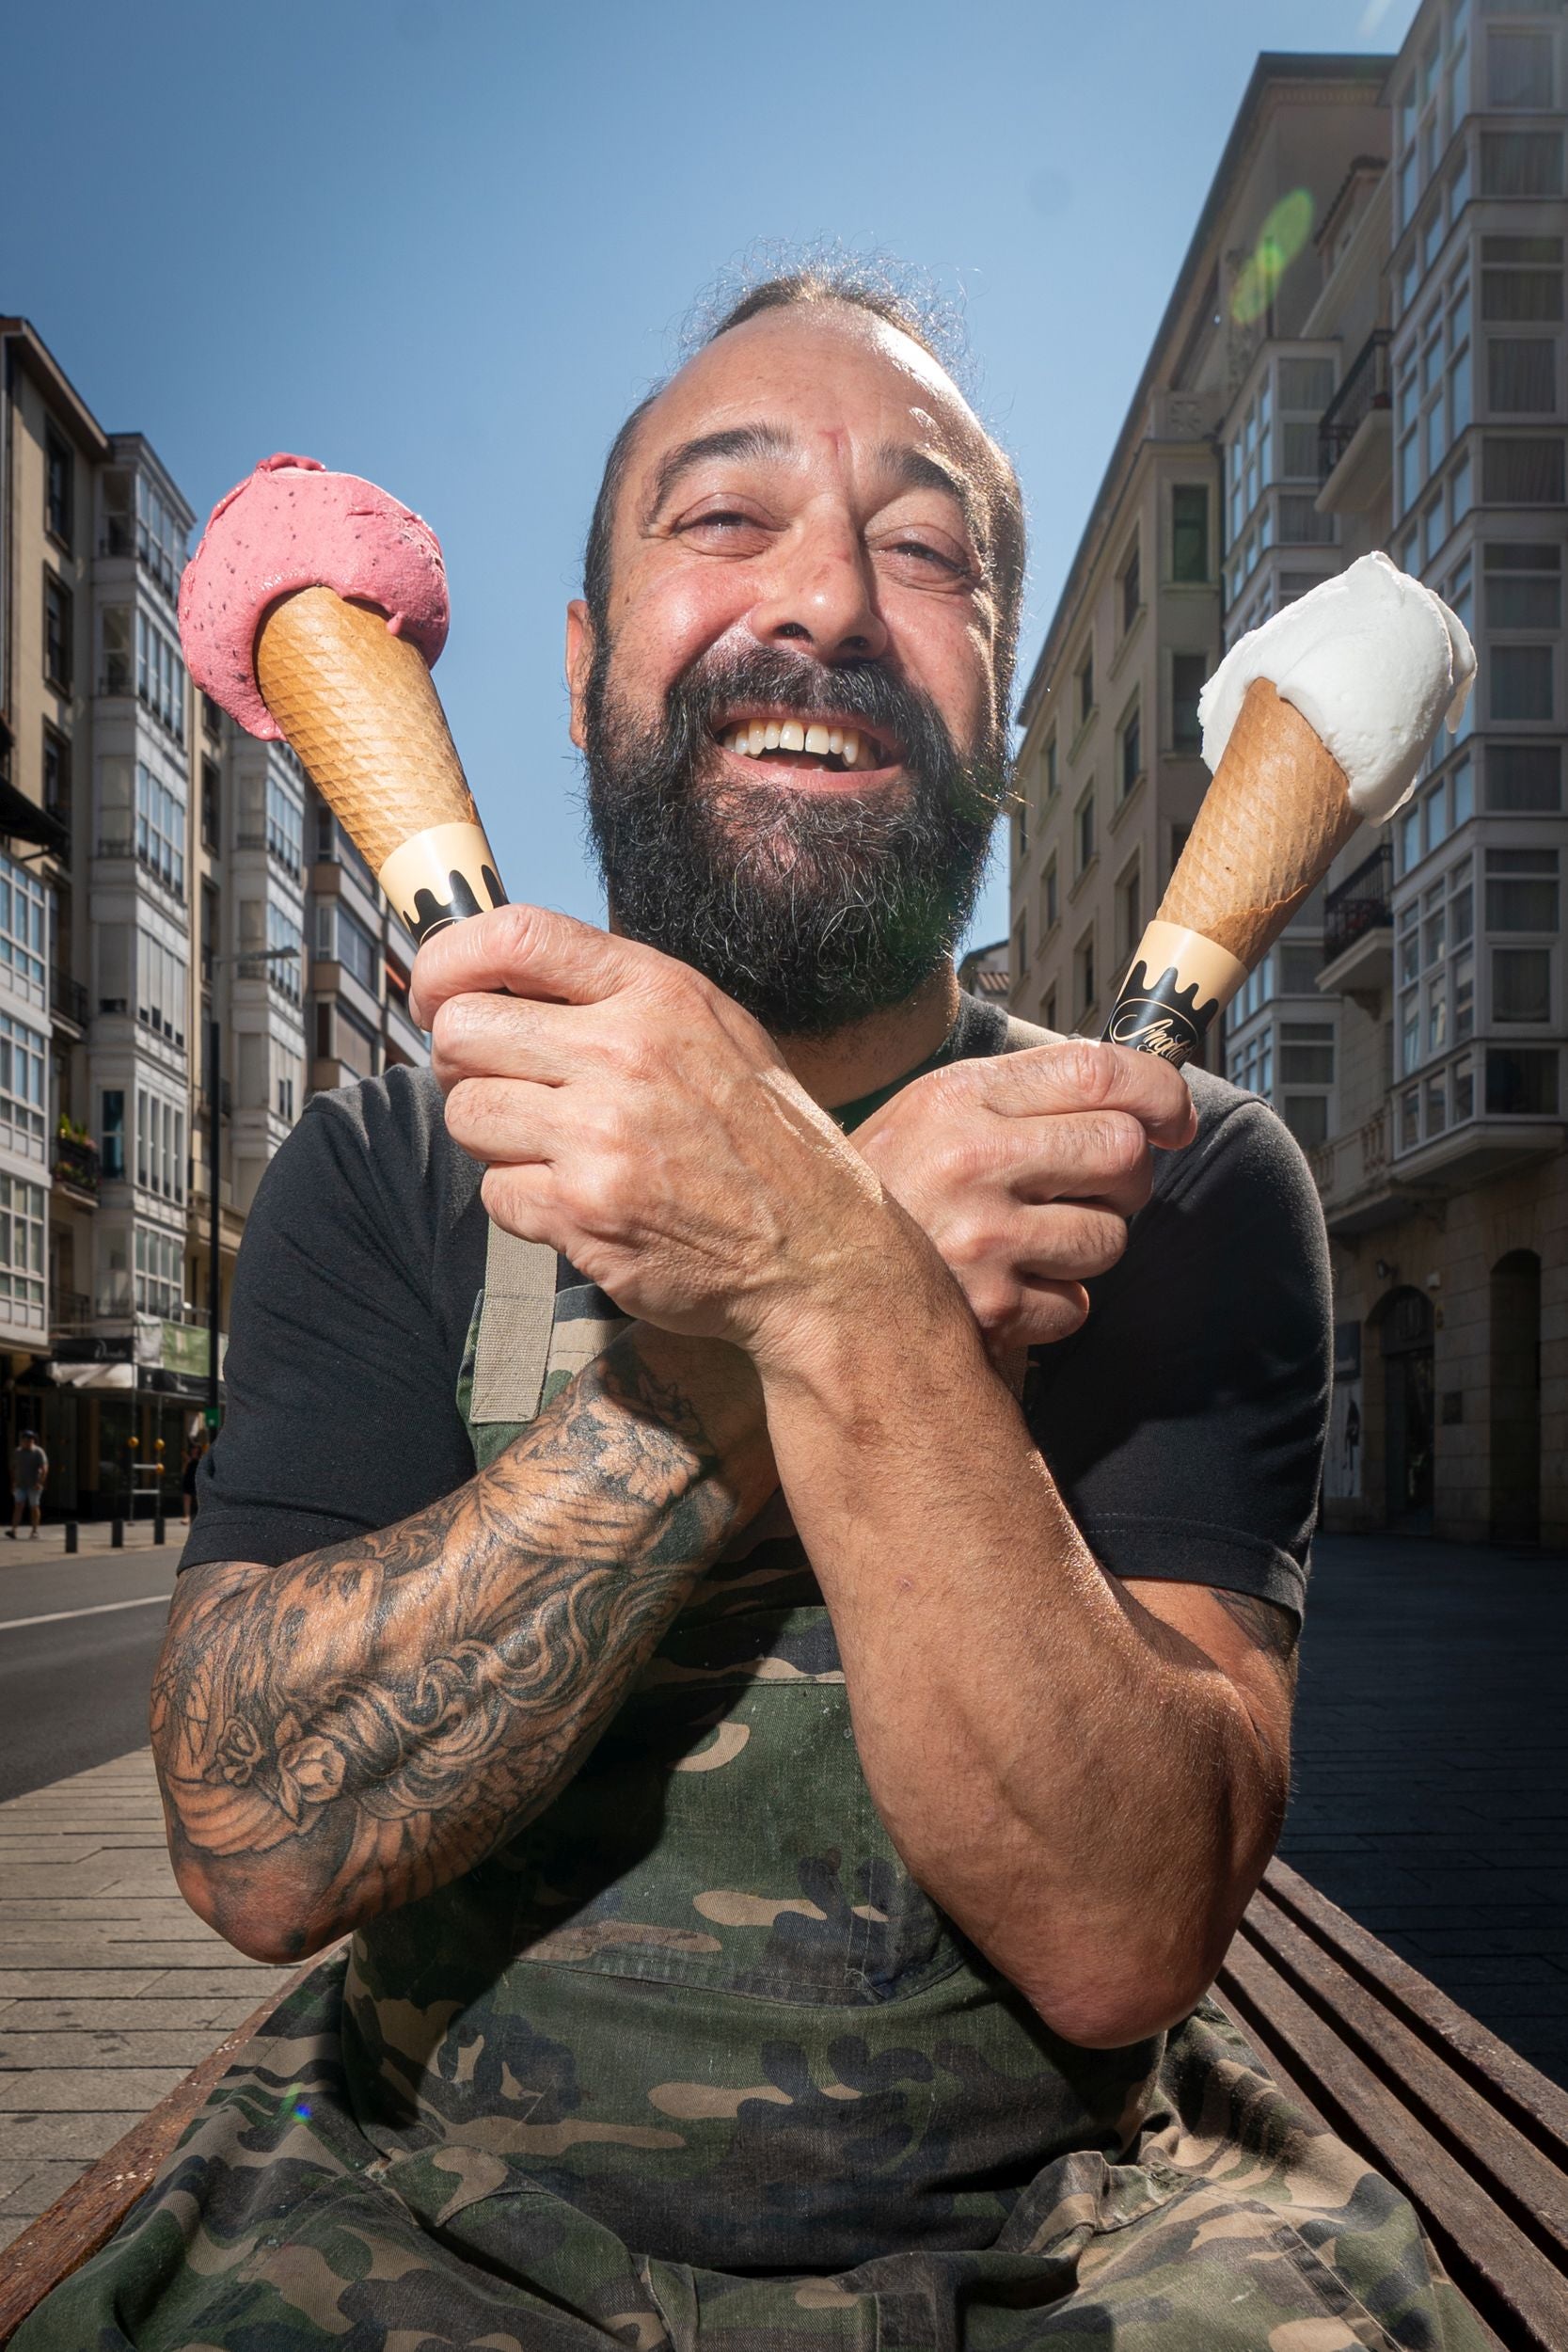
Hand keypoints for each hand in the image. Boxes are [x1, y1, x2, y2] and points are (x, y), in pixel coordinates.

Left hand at [413, 907, 905, 1366]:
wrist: (819, 1249)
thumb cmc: (762, 1136)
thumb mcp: (715, 1027)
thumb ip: (619, 995)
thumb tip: (504, 978)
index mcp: (657, 994)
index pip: (513, 937)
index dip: (449, 962)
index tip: (438, 993)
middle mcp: (624, 1055)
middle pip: (463, 1031)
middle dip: (465, 1060)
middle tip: (501, 1084)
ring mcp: (599, 1138)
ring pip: (466, 1114)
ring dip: (493, 1135)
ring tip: (552, 1147)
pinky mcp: (582, 1213)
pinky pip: (495, 1193)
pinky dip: (524, 1200)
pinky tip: (578, 1200)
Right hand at [853, 1038, 1196, 1357]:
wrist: (807, 1280)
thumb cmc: (889, 1193)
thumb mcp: (934, 1114)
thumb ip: (1022, 1097)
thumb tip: (1139, 1096)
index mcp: (960, 1097)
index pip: (1100, 1069)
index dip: (1162, 1092)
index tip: (1175, 1118)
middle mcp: (970, 1158)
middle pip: (1123, 1151)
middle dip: (1127, 1178)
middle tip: (1094, 1190)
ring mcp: (980, 1237)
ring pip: (1111, 1236)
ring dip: (1090, 1246)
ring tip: (1035, 1245)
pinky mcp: (989, 1308)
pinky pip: (1078, 1304)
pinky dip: (1057, 1305)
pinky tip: (1010, 1289)